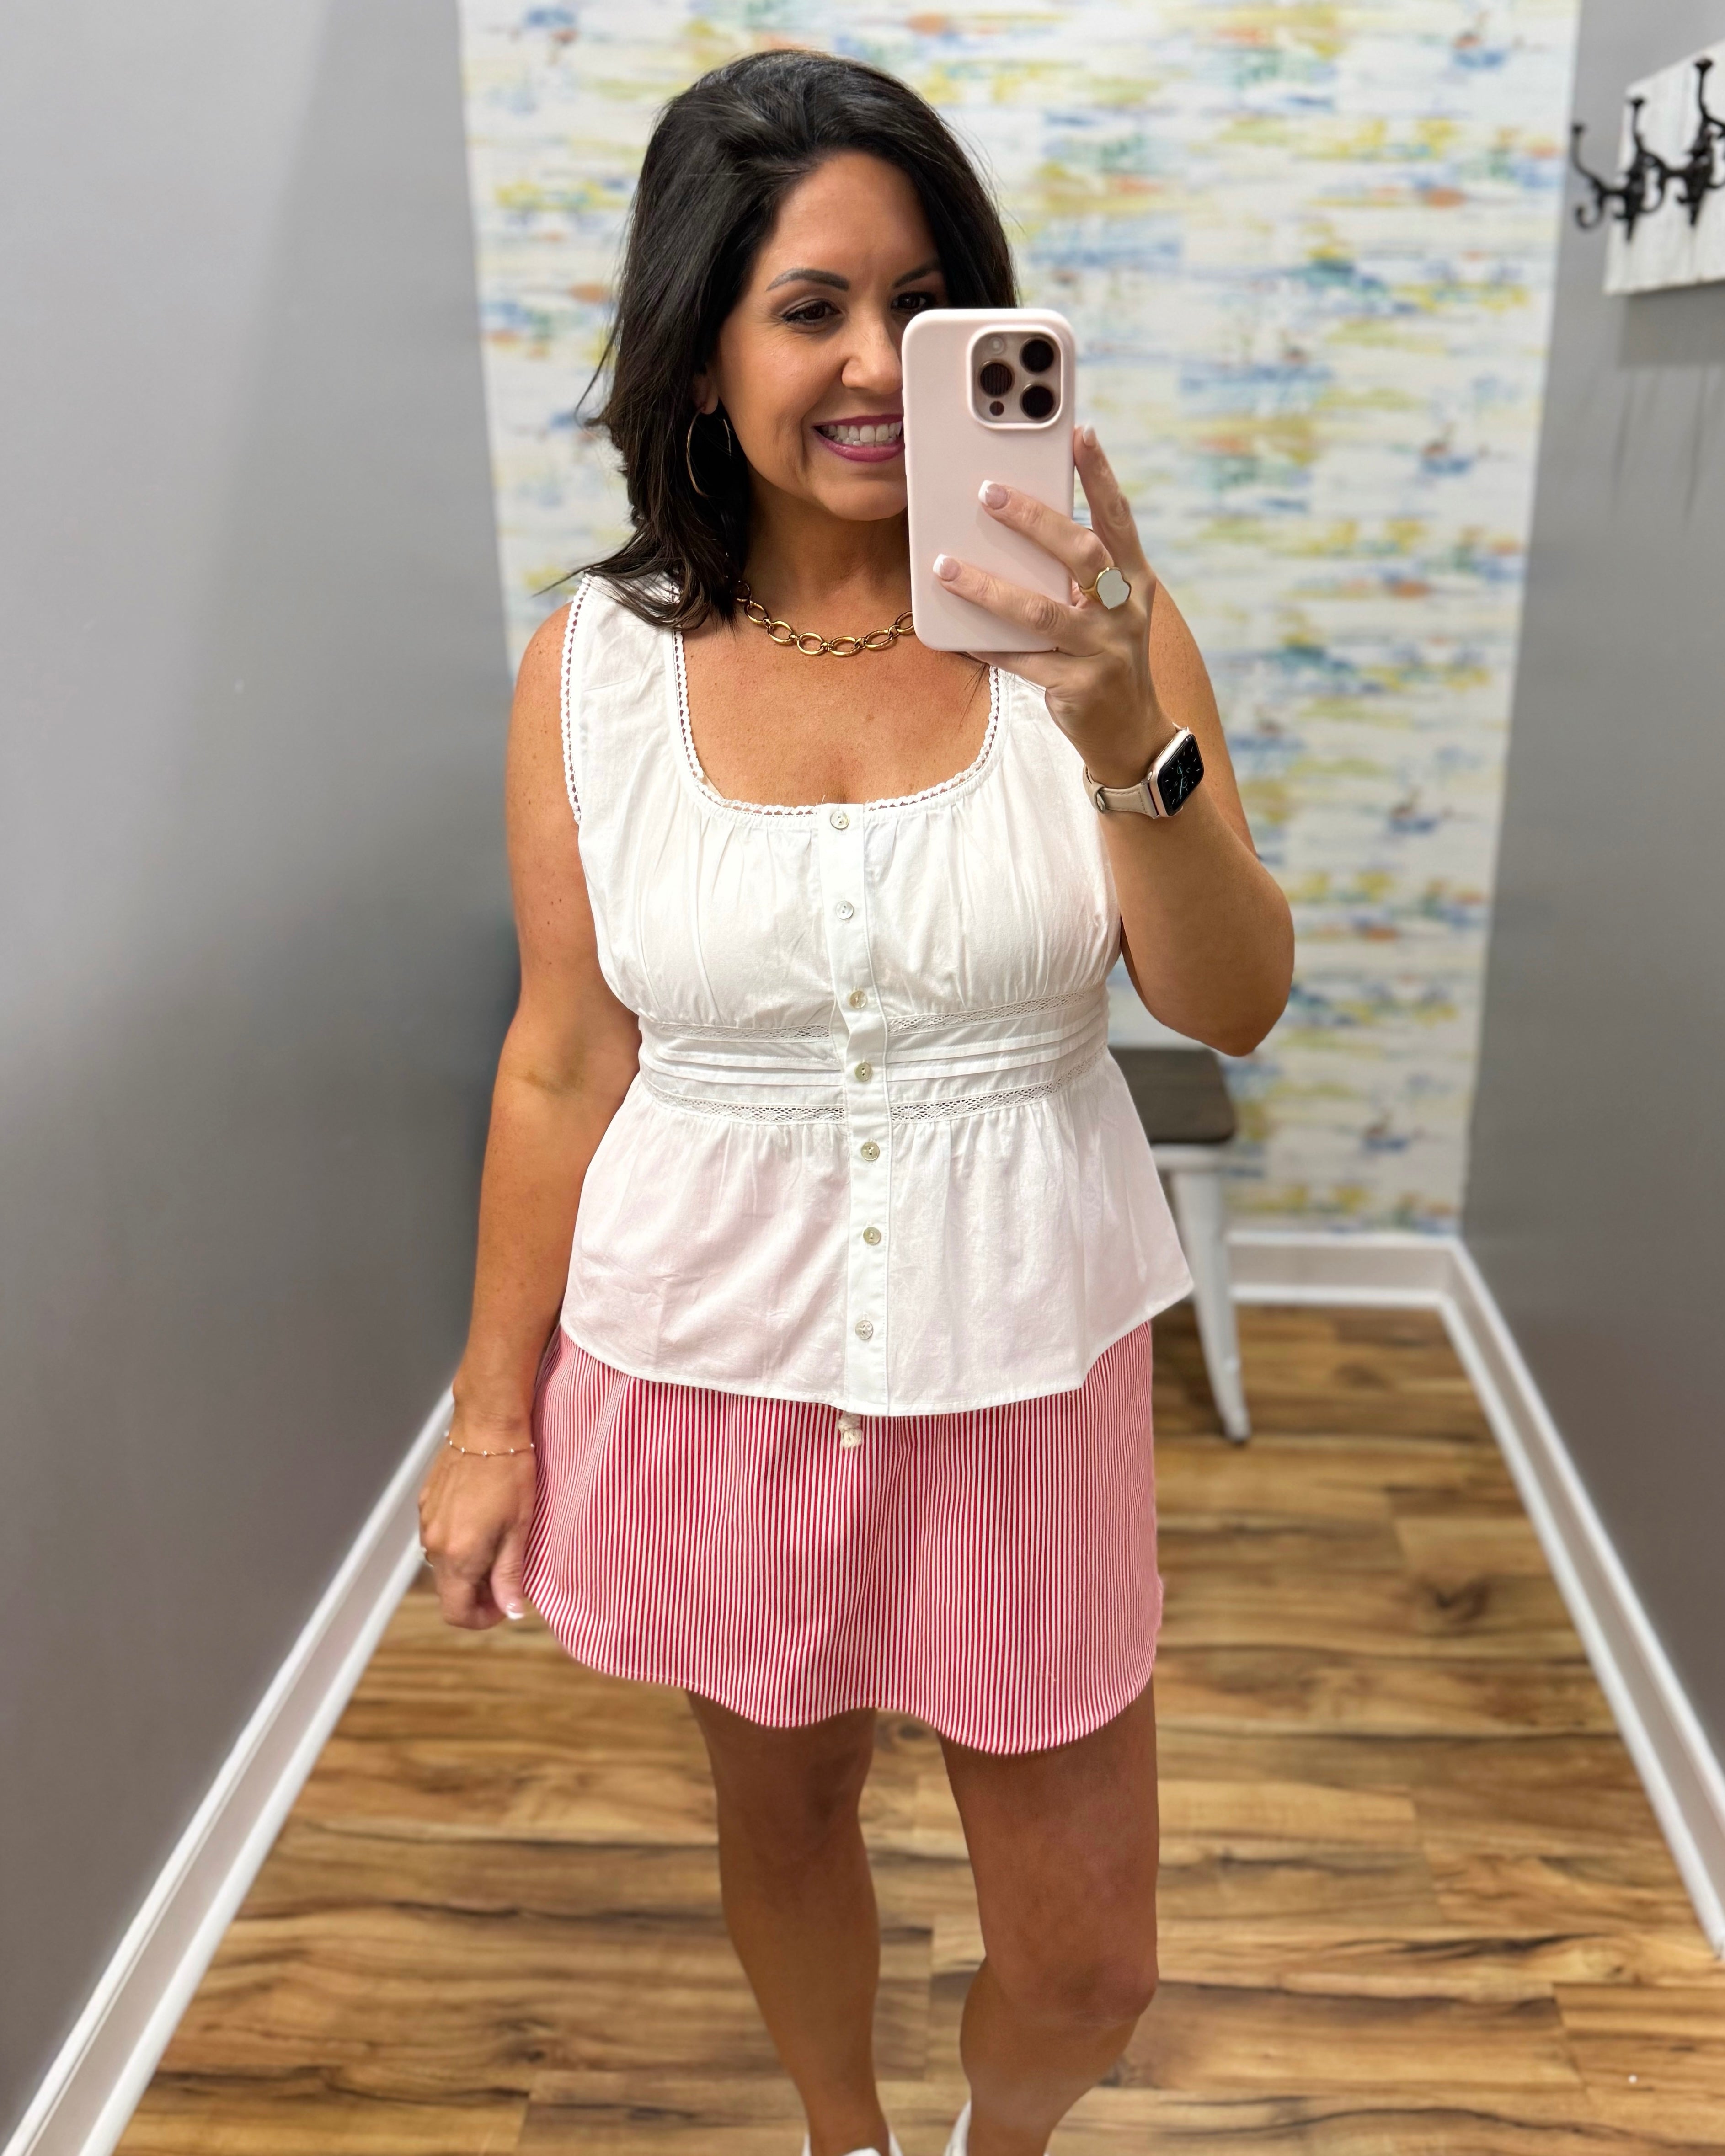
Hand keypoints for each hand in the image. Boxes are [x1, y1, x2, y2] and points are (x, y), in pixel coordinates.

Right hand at [416, 1411, 537, 1628]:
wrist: (487, 1427)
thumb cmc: (511, 1475)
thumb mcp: (519, 1530)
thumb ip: (510, 1575)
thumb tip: (513, 1612)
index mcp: (458, 1556)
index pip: (457, 1613)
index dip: (483, 1619)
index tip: (506, 1605)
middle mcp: (434, 1544)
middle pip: (448, 1592)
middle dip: (477, 1595)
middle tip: (507, 1578)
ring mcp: (426, 1523)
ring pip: (442, 1566)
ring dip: (467, 1569)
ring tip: (497, 1547)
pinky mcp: (424, 1505)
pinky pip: (437, 1538)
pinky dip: (457, 1545)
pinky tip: (481, 1523)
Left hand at [933, 426, 1173, 786]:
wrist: (1130, 732)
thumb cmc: (1107, 655)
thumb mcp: (1107, 609)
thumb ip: (1077, 573)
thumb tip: (1018, 525)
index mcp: (1135, 581)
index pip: (1118, 518)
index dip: (1101, 475)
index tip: (1080, 433)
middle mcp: (1124, 611)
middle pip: (1080, 554)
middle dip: (1034, 521)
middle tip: (988, 492)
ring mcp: (1103, 651)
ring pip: (1041, 611)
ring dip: (989, 587)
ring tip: (946, 567)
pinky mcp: (1077, 687)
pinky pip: (1020, 660)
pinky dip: (985, 645)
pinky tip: (955, 634)